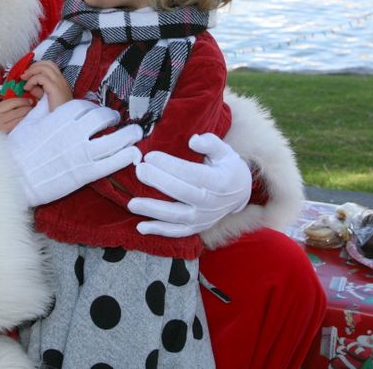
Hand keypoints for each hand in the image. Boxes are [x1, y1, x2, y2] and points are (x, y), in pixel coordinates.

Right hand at [0, 97, 34, 137]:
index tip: (29, 100)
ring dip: (27, 116)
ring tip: (32, 113)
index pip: (11, 103)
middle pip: (18, 112)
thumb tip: (12, 106)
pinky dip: (21, 124)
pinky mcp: (4, 138)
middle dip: (27, 108)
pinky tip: (25, 122)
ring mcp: (1, 131)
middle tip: (34, 105)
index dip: (22, 100)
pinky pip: (16, 129)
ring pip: (19, 121)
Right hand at [6, 98, 142, 206]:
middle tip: (115, 120)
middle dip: (111, 117)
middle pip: (102, 118)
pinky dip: (125, 156)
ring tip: (134, 133)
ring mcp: (81, 152)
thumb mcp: (30, 121)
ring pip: (113, 140)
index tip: (97, 113)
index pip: (85, 107)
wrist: (15, 178)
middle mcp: (74, 132)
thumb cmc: (19, 149)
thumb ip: (44, 108)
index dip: (94, 109)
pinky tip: (132, 153)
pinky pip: (112, 163)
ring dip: (128, 135)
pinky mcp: (85, 173)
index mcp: (61, 117)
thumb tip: (49, 96)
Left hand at [22, 60, 72, 110]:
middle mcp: (61, 80)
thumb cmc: (55, 113)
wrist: (64, 122)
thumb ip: (39, 91)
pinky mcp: (55, 88)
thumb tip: (31, 86)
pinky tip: (28, 88)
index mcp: (61, 82)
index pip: (51, 66)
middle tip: (25, 75)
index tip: (29, 74)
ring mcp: (59, 83)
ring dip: (32, 71)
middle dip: (34, 66)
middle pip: (48, 63)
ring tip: (24, 79)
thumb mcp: (46, 100)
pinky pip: (41, 77)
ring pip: (45, 67)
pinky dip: (32, 80)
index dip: (38, 67)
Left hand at [128, 133, 251, 237]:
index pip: (190, 173)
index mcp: (218, 182)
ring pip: (174, 216)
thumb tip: (193, 140)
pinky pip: (176, 232)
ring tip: (131, 203)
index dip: (169, 164)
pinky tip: (141, 227)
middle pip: (179, 192)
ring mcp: (203, 218)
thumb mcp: (225, 151)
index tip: (149, 155)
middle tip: (139, 170)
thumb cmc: (227, 167)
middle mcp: (210, 203)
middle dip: (157, 181)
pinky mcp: (196, 228)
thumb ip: (210, 143)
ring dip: (152, 210)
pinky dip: (158, 231)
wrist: (240, 194)